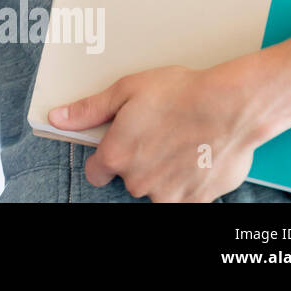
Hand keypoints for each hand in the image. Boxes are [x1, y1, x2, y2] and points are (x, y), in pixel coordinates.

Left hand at [47, 65, 262, 201]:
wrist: (232, 106)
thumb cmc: (181, 94)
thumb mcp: (126, 90)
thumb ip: (89, 110)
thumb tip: (58, 118)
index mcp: (117, 155)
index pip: (96, 173)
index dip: (105, 159)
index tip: (119, 147)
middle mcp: (139, 181)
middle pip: (130, 179)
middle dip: (140, 162)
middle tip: (159, 135)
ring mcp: (169, 194)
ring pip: (158, 190)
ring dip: (165, 174)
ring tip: (181, 144)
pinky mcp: (197, 200)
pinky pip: (186, 197)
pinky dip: (190, 182)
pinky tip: (197, 157)